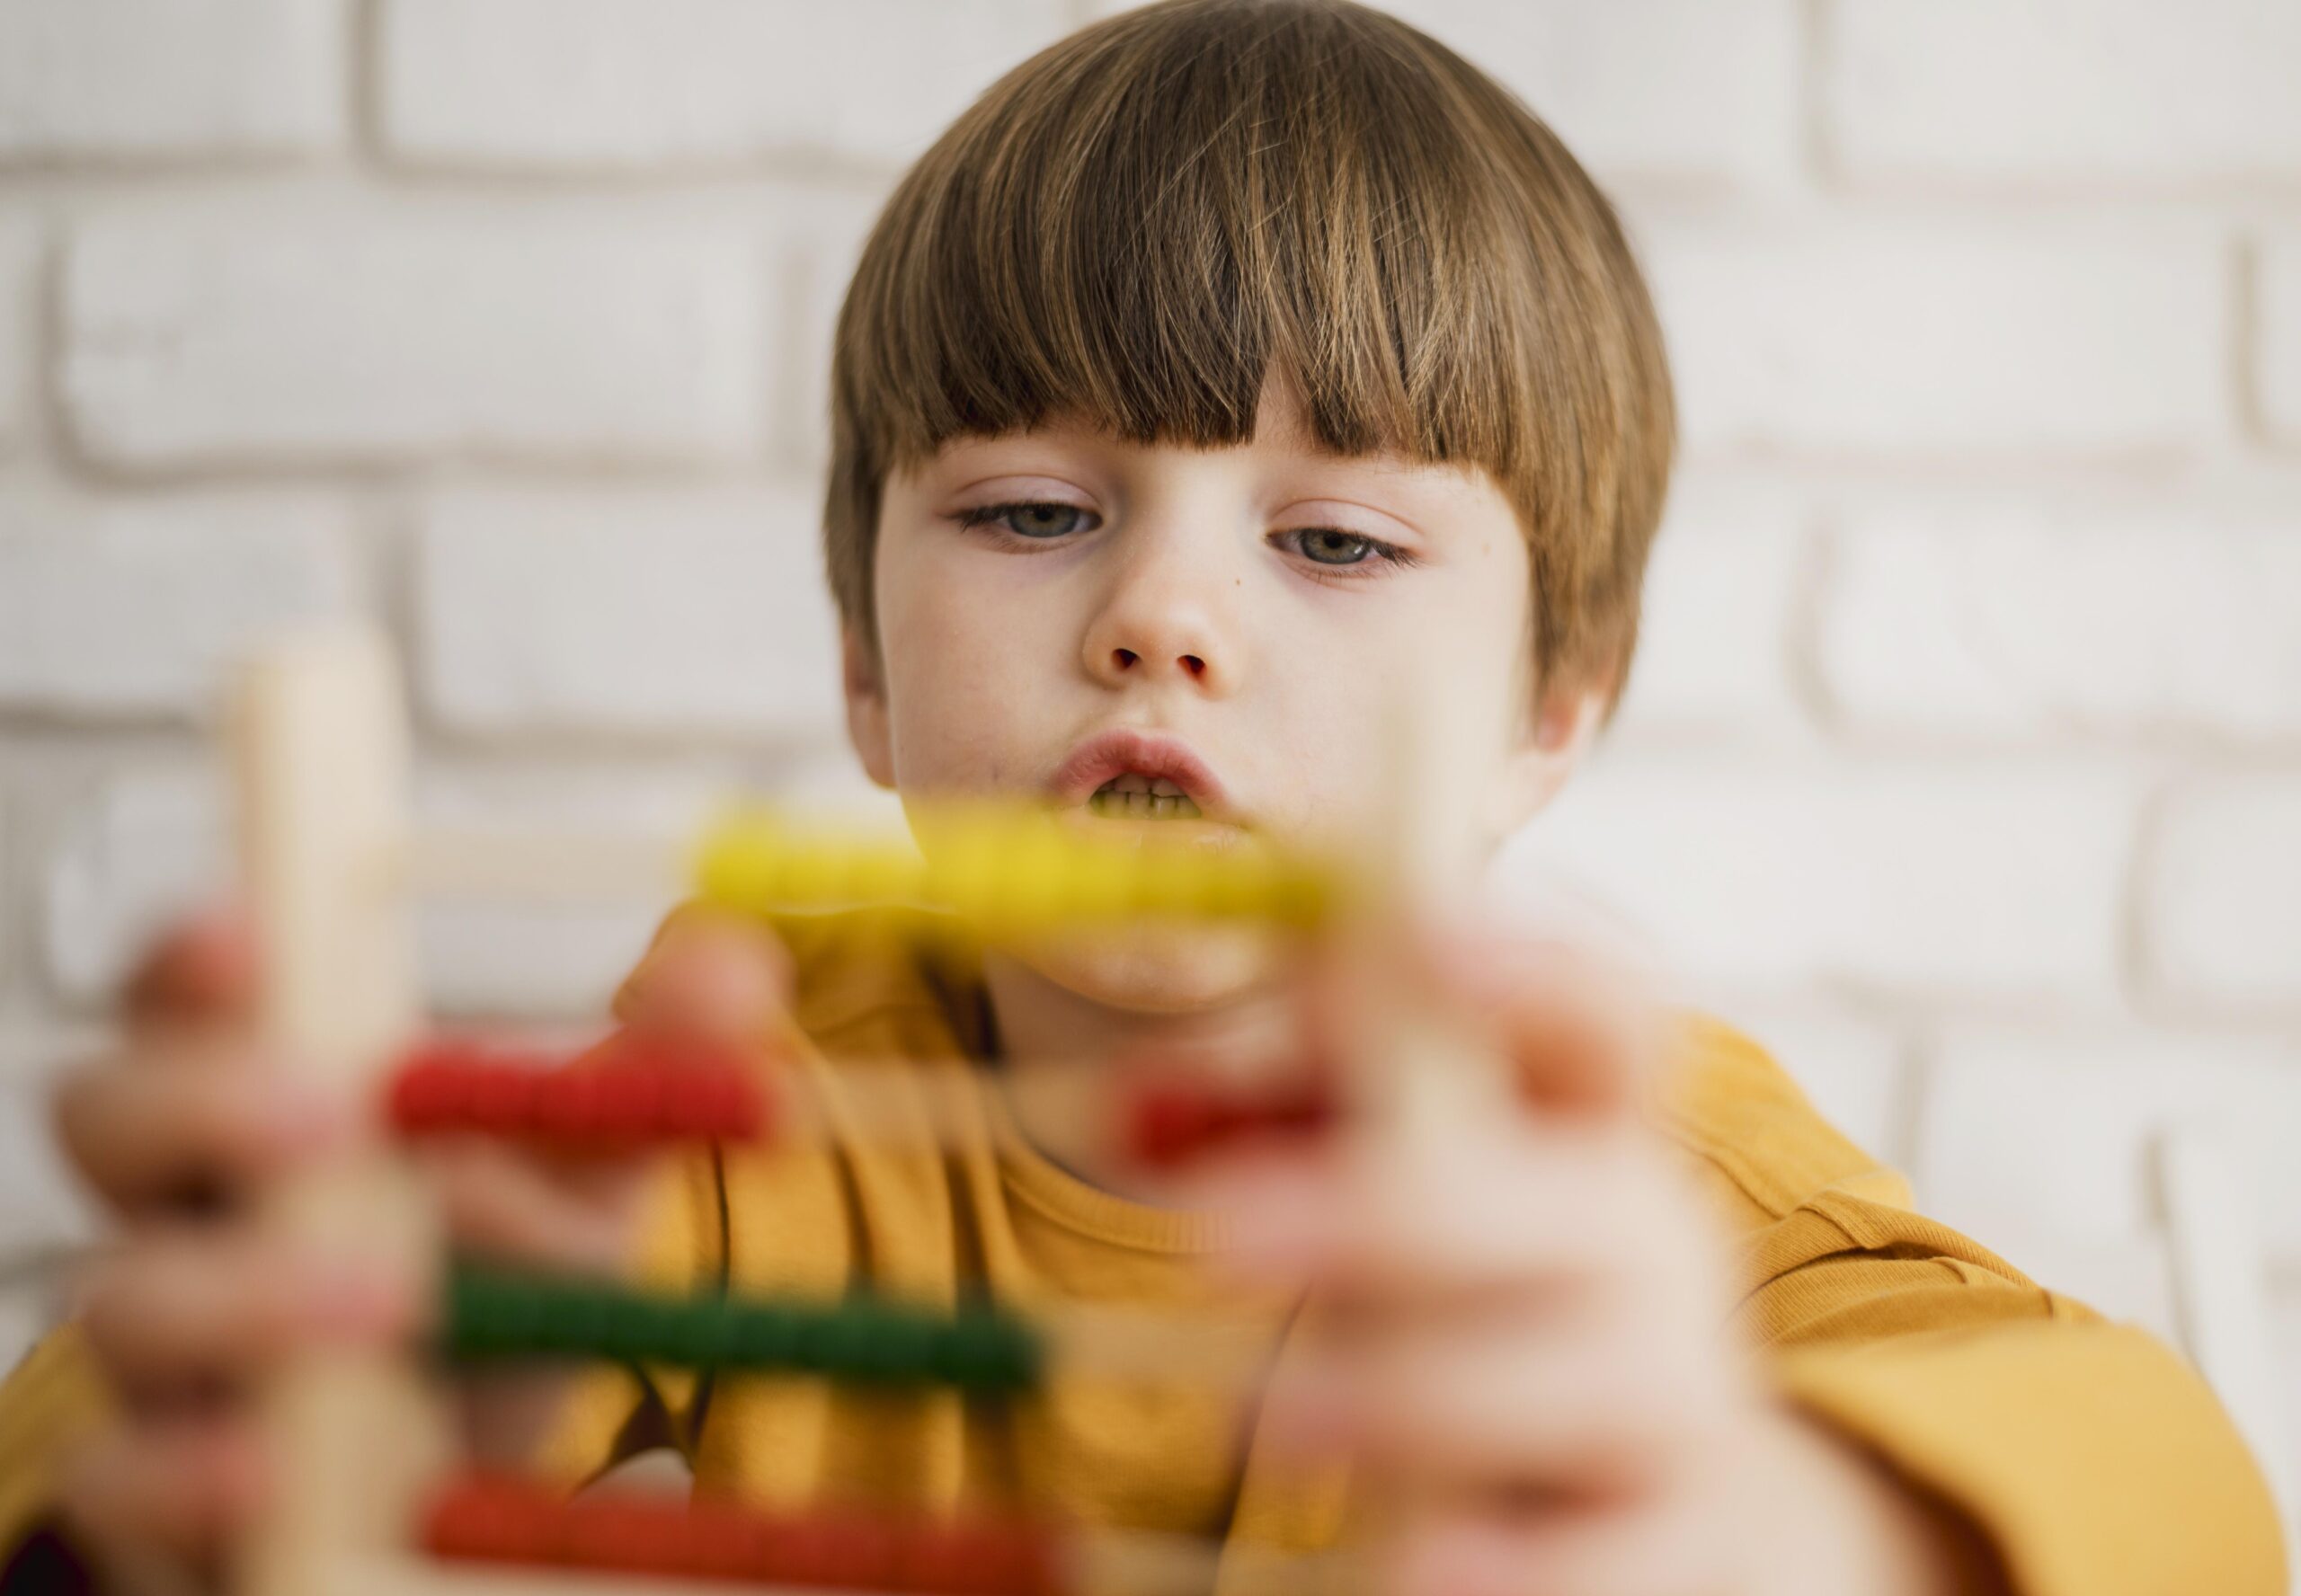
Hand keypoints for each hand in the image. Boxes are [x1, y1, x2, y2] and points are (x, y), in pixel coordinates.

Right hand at [48, 905, 790, 1578]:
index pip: (192, 990)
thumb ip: (653, 1071)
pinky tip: (271, 1470)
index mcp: (276, 1081)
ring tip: (387, 1302)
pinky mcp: (165, 1477)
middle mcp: (194, 1197)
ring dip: (244, 1294)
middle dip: (201, 1100)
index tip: (256, 936)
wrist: (462, 1457)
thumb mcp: (586, 1163)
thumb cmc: (498, 1267)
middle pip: (109, 1114)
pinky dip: (190, 1470)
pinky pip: (126, 1475)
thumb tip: (737, 973)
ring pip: (125, 1297)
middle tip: (327, 1116)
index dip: (197, 956)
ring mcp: (168, 1339)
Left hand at [1200, 918, 2001, 1595]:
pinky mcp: (1673, 1540)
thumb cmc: (1467, 1279)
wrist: (1640, 1477)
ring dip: (1416, 1394)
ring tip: (1267, 1422)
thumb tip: (1129, 1106)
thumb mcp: (1370, 1176)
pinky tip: (1417, 1573)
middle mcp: (1655, 1242)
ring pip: (1589, 1383)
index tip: (1412, 937)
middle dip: (1387, 1213)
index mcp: (1590, 1123)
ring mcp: (1677, 1394)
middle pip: (1568, 1204)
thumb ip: (1259, 1120)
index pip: (1607, 1017)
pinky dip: (1516, 1573)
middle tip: (1208, 1238)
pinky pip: (1615, 1565)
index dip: (1529, 966)